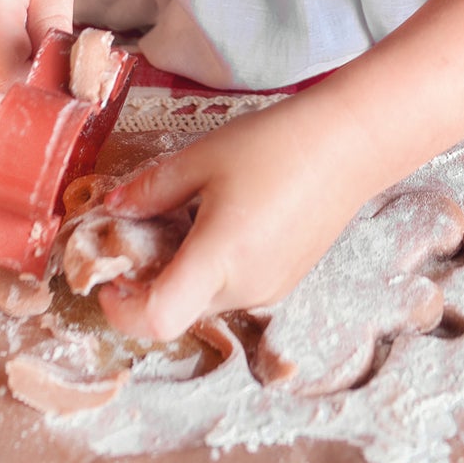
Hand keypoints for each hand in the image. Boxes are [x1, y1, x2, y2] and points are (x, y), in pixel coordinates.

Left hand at [96, 98, 371, 341]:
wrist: (349, 142)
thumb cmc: (276, 144)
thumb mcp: (202, 157)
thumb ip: (151, 189)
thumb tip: (114, 209)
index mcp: (219, 258)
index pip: (157, 320)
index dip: (122, 310)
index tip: (114, 277)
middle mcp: (244, 287)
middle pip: (178, 309)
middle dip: (152, 281)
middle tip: (146, 232)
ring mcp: (269, 289)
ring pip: (206, 299)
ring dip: (186, 272)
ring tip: (193, 217)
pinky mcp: (286, 281)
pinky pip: (235, 288)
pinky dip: (216, 268)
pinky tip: (228, 220)